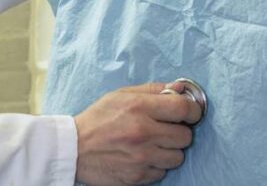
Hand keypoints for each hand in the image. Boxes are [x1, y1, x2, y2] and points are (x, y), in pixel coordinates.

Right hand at [74, 82, 201, 185]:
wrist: (73, 148)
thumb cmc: (98, 119)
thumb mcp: (121, 95)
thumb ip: (153, 90)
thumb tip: (180, 89)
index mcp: (140, 108)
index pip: (184, 109)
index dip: (192, 110)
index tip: (190, 113)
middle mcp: (143, 133)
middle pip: (186, 136)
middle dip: (180, 131)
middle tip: (167, 129)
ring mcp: (142, 158)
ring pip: (178, 157)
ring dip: (169, 150)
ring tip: (154, 144)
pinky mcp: (138, 176)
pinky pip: (162, 172)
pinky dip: (156, 165)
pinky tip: (143, 157)